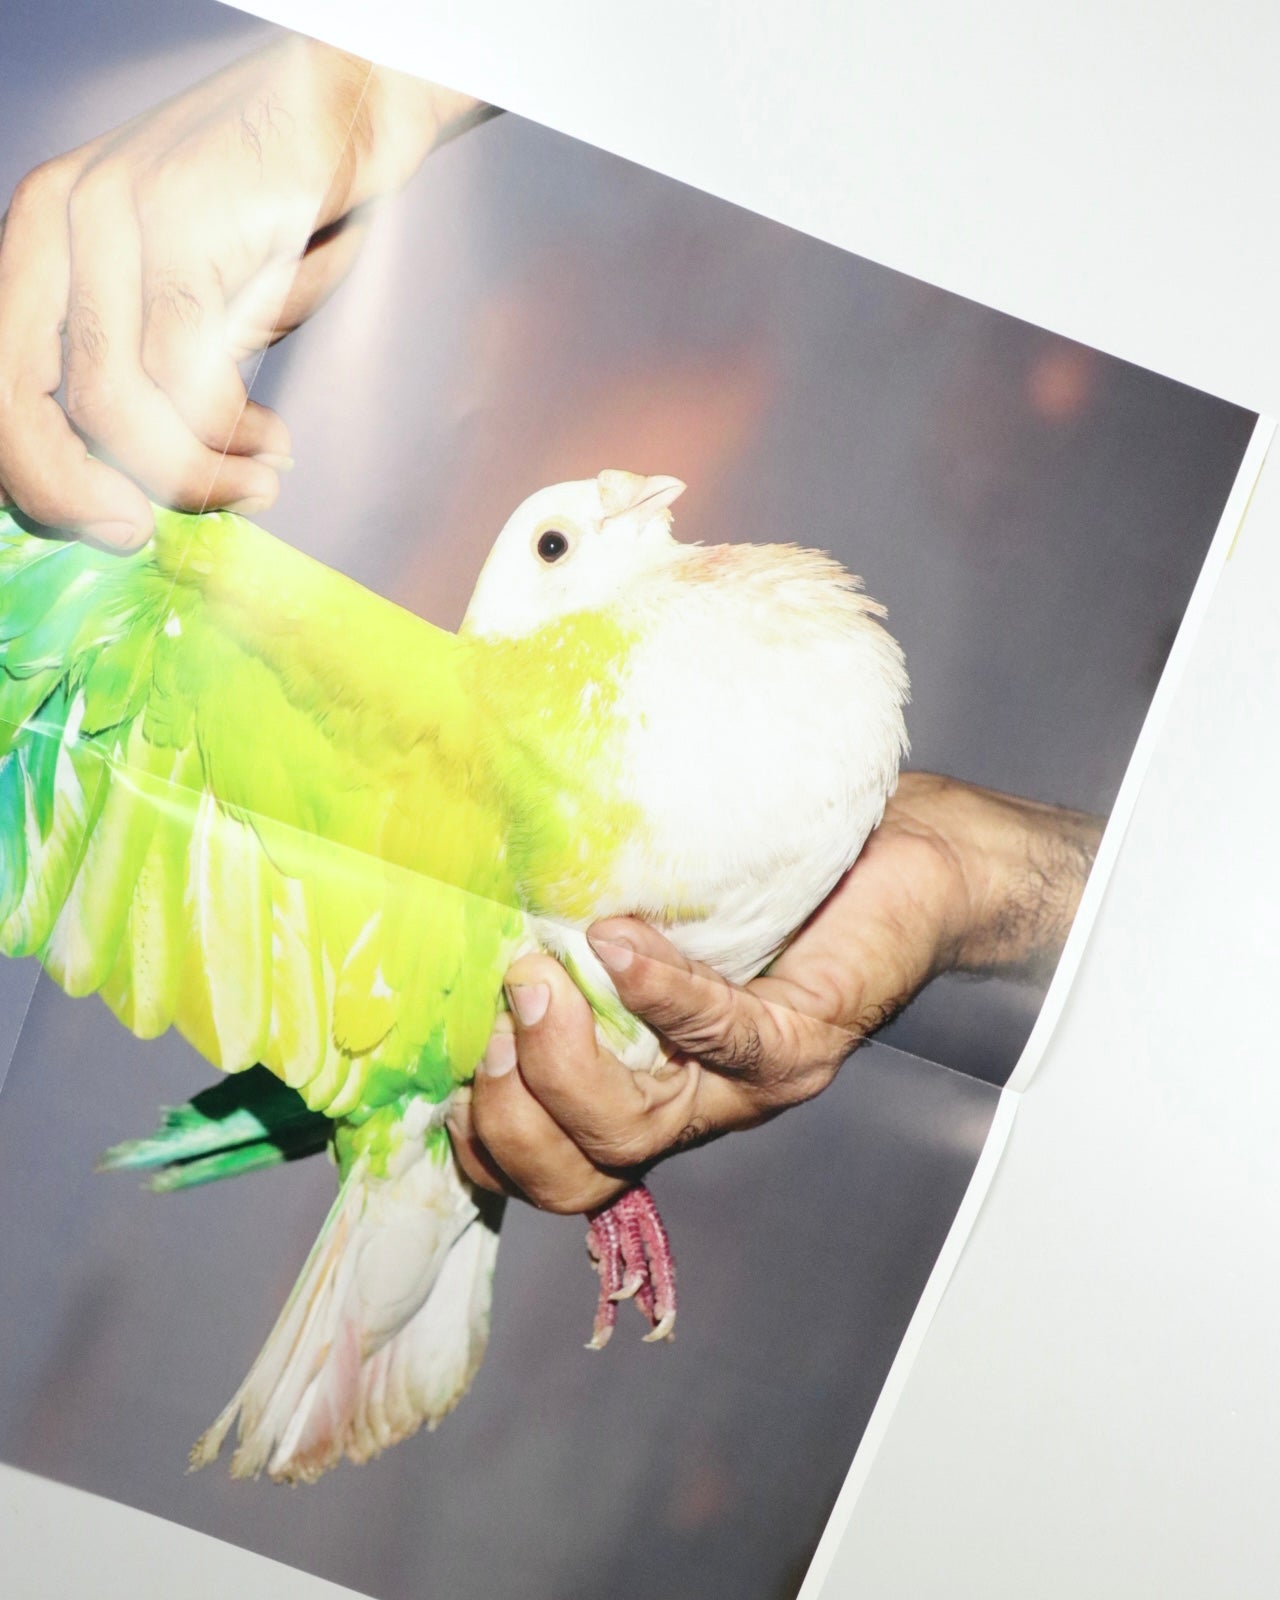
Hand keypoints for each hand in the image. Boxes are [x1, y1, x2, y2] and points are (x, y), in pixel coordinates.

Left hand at [0, 38, 491, 545]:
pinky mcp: (183, 229)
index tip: (110, 525)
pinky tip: (266, 447)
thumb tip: (135, 480)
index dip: (39, 477)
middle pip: (21, 400)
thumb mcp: (193, 293)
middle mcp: (59, 219)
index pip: (1, 383)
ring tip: (252, 485)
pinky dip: (226, 440)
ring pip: (112, 405)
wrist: (353, 103)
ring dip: (187, 475)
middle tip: (139, 534)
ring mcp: (115, 218)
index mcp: (43, 233)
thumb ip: (151, 367)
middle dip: (75, 492)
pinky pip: (185, 378)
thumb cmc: (279, 205)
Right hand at [447, 772, 1102, 1212]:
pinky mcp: (801, 1040)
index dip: (479, 1141)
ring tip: (536, 978)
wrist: (918, 857)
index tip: (443, 1063)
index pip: (543, 1166)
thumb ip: (575, 928)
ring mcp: (747, 1084)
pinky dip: (657, 993)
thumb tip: (471, 902)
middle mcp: (692, 1105)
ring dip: (562, 1060)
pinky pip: (718, 1036)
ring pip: (631, 1129)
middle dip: (507, 1116)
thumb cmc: (782, 879)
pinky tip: (617, 943)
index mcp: (646, 1087)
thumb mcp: (651, 907)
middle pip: (571, 1174)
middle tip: (491, 1017)